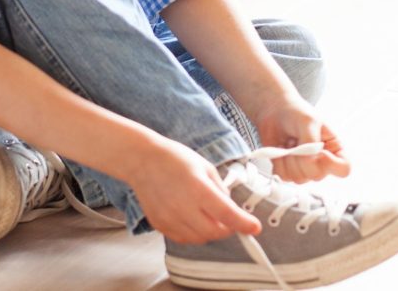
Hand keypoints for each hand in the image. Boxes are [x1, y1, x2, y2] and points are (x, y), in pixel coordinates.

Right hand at [125, 138, 260, 244]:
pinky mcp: (160, 225)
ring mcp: (170, 218)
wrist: (142, 160)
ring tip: (206, 214)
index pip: (226, 214)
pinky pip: (183, 238)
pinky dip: (193, 233)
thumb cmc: (174, 159)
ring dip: (210, 232)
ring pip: (199, 239)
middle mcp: (183, 207)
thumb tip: (230, 209)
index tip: (255, 228)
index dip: (244, 224)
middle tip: (229, 219)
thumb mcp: (205, 167)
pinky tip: (191, 217)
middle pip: (215, 232)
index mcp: (198, 188)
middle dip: (227, 228)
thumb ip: (220, 190)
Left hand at [253, 96, 350, 182]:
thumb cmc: (297, 113)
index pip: (344, 169)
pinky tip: (282, 149)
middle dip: (302, 157)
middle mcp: (321, 163)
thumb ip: (311, 142)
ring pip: (299, 178)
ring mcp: (305, 169)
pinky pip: (284, 176)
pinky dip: (279, 162)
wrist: (277, 111)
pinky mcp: (289, 171)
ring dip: (289, 159)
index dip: (331, 164)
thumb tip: (309, 162)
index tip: (319, 152)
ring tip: (290, 142)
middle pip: (316, 175)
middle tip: (297, 139)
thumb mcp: (309, 122)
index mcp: (334, 149)